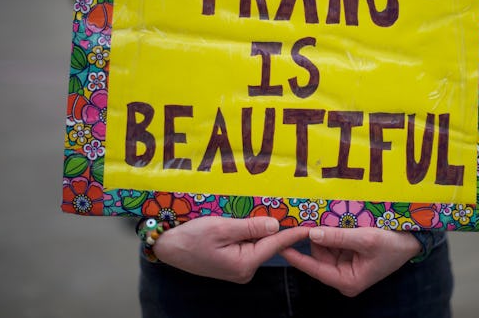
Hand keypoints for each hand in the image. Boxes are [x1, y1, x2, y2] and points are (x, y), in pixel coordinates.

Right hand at [153, 216, 309, 282]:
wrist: (167, 246)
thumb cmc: (190, 237)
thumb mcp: (221, 227)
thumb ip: (250, 227)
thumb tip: (276, 225)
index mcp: (244, 263)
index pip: (275, 244)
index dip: (294, 232)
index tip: (311, 224)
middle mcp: (244, 269)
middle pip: (268, 243)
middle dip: (279, 227)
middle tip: (295, 209)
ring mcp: (238, 267)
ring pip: (258, 243)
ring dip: (264, 228)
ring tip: (277, 210)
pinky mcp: (232, 261)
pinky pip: (248, 244)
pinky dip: (252, 232)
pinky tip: (255, 219)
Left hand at [279, 227, 421, 296]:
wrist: (413, 240)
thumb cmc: (393, 243)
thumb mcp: (365, 239)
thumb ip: (338, 236)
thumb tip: (312, 233)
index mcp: (347, 281)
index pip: (315, 268)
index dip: (296, 256)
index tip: (280, 244)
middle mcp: (344, 275)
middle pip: (318, 255)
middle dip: (313, 237)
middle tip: (304, 217)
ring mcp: (346, 264)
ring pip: (324, 246)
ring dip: (323, 231)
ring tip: (322, 214)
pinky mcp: (349, 253)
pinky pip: (333, 241)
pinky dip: (332, 230)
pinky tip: (332, 217)